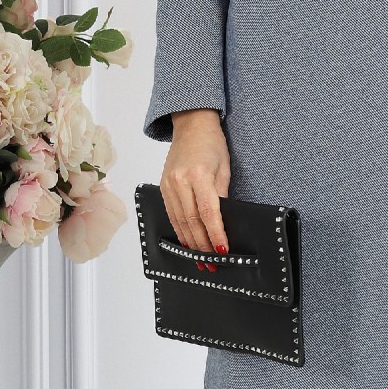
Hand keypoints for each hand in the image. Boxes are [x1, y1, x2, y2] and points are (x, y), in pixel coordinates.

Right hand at [161, 109, 229, 253]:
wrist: (191, 125)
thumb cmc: (212, 143)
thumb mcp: (224, 167)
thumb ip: (222, 194)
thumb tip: (221, 221)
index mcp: (199, 175)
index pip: (208, 213)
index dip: (215, 234)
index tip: (222, 251)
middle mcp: (180, 181)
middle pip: (191, 221)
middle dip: (202, 245)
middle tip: (211, 263)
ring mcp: (168, 184)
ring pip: (179, 221)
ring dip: (190, 243)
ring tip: (199, 259)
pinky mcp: (163, 186)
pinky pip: (172, 214)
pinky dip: (179, 230)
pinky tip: (187, 242)